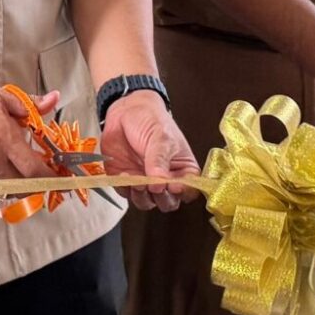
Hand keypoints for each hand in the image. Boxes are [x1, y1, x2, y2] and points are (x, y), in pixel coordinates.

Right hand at [0, 78, 60, 182]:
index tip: (56, 176)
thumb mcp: (1, 95)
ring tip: (10, 162)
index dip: (49, 176)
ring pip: (1, 185)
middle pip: (21, 186)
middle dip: (33, 183)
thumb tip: (54, 99)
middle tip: (36, 174)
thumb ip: (31, 104)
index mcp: (4, 138)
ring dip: (11, 179)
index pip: (34, 169)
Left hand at [100, 92, 198, 210]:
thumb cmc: (151, 120)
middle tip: (154, 184)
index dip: (184, 192)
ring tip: (137, 180)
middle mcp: (165, 180)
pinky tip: (124, 173)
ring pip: (147, 203)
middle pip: (168, 203)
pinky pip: (126, 194)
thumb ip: (160, 159)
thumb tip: (160, 182)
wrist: (125, 111)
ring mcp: (145, 182)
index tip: (174, 186)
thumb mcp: (161, 137)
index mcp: (182, 170)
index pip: (190, 190)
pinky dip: (125, 188)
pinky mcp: (125, 181)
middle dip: (161, 197)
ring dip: (142, 196)